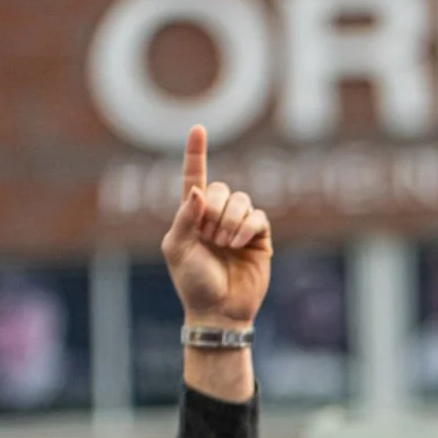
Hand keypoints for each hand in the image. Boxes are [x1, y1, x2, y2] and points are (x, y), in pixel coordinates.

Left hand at [163, 125, 271, 328]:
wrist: (219, 310)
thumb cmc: (192, 282)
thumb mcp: (177, 248)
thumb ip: (185, 217)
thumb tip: (199, 190)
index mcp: (191, 214)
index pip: (194, 176)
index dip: (196, 152)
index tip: (198, 128)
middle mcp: (216, 215)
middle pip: (221, 187)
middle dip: (214, 209)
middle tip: (209, 237)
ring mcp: (240, 225)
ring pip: (242, 200)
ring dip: (230, 220)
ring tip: (223, 244)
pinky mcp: (260, 237)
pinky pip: (258, 217)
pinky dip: (246, 226)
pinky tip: (238, 243)